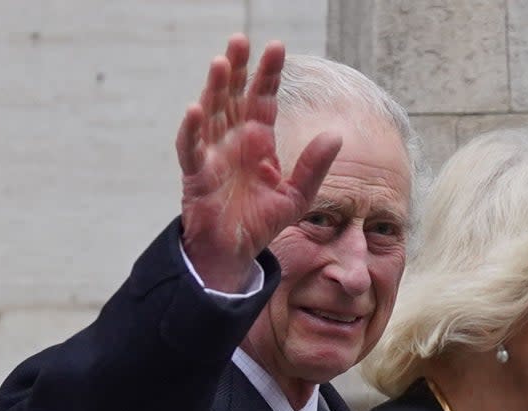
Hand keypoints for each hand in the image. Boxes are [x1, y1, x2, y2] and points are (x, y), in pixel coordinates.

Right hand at [175, 35, 341, 292]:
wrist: (235, 254)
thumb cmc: (261, 222)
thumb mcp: (296, 195)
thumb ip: (314, 166)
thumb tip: (336, 134)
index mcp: (258, 142)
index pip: (263, 99)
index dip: (268, 74)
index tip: (276, 47)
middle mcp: (234, 141)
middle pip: (234, 97)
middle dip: (237, 69)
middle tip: (241, 39)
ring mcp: (213, 155)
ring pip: (211, 114)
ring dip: (214, 89)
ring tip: (221, 62)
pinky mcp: (197, 175)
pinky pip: (191, 149)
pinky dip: (191, 130)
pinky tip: (195, 109)